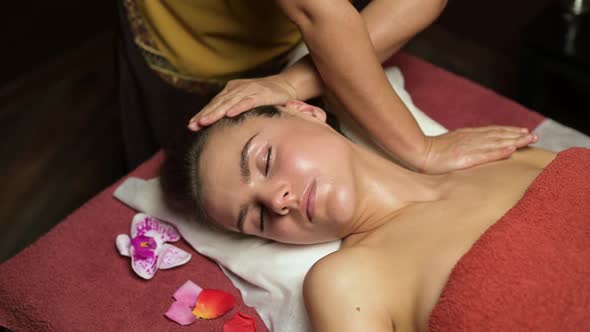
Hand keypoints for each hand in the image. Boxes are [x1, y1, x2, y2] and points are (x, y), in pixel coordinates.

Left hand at [188, 75, 296, 130]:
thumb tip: (220, 124)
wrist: (286, 85)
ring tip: (204, 121)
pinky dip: (238, 107)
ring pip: (229, 102)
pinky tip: (230, 114)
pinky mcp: (262, 94)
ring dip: (216, 112)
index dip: (202, 113)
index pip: (214, 103)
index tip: (191, 125)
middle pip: (218, 103)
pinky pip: (248, 102)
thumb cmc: (265, 96)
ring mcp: (249, 90)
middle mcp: (238, 89)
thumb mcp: (246, 101)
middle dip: (204, 114)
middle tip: (192, 125)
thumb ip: (233, 109)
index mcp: (232, 90)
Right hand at [420, 126, 538, 173]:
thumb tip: (464, 153)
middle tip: (533, 136)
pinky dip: (500, 151)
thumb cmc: (428, 154)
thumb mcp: (447, 147)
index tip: (522, 131)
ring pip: (496, 142)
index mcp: (466, 136)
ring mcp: (469, 147)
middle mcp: (470, 139)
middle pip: (498, 135)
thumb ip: (459, 148)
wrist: (417, 152)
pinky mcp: (466, 157)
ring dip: (515, 140)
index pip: (491, 132)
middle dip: (517, 135)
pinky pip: (487, 154)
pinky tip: (512, 149)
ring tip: (530, 139)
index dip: (507, 131)